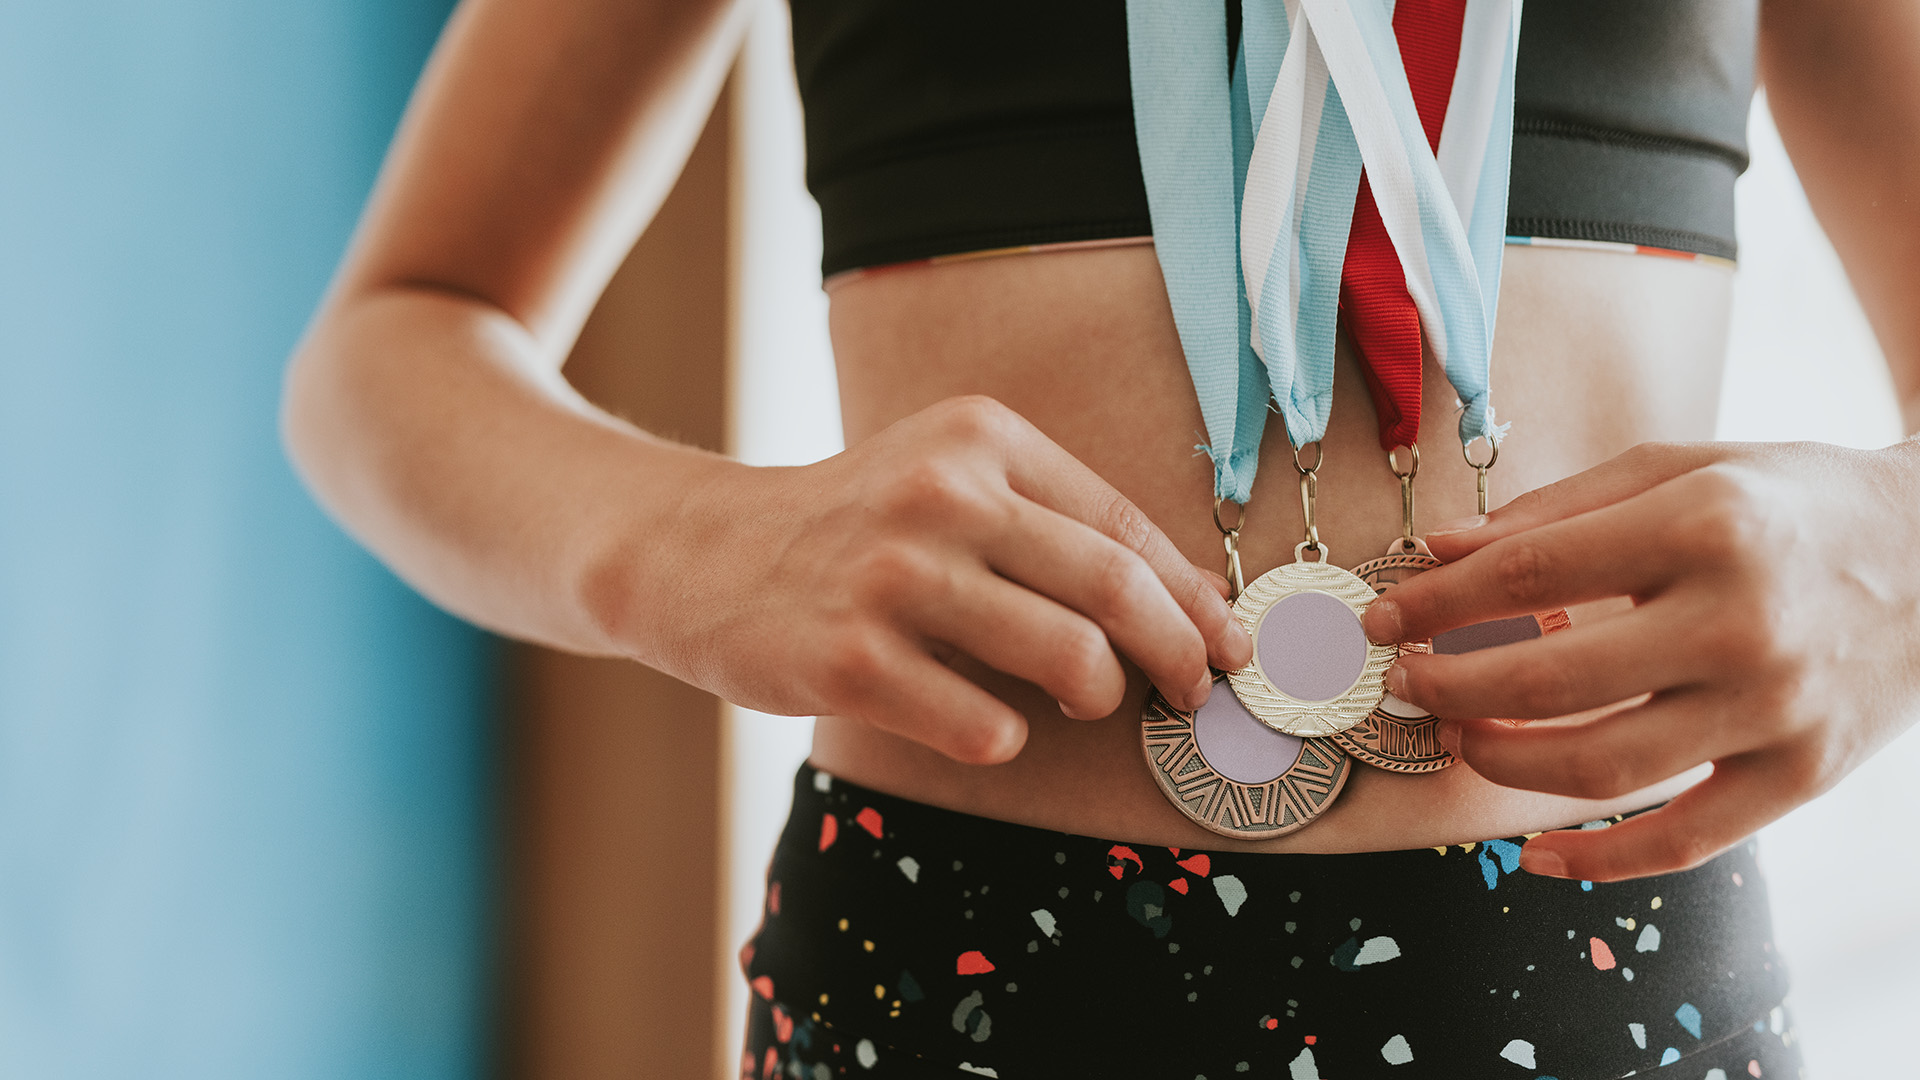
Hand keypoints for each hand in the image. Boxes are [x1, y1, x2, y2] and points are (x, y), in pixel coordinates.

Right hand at [646, 395, 1251, 764]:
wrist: (701, 553)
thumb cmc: (850, 526)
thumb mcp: (942, 480)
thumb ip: (1044, 521)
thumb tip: (1183, 602)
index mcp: (977, 437)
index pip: (1120, 522)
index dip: (1190, 593)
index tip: (1227, 640)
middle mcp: (939, 494)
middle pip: (1112, 585)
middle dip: (1177, 650)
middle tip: (1194, 689)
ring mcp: (891, 578)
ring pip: (1065, 655)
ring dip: (1099, 692)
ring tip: (1086, 698)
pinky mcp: (848, 661)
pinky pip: (980, 724)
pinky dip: (1006, 737)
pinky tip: (991, 727)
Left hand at [1361, 440, 1919, 880]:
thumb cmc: (1788, 502)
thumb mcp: (1679, 469)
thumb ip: (1552, 512)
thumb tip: (1436, 552)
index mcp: (1704, 525)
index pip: (1531, 573)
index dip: (1438, 601)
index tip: (1384, 615)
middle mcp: (1742, 621)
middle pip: (1553, 679)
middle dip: (1453, 687)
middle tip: (1407, 681)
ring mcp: (1776, 708)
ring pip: (1605, 768)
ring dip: (1506, 764)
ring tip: (1463, 738)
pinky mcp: (1802, 775)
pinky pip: (1684, 840)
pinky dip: (1599, 861)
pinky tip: (1534, 855)